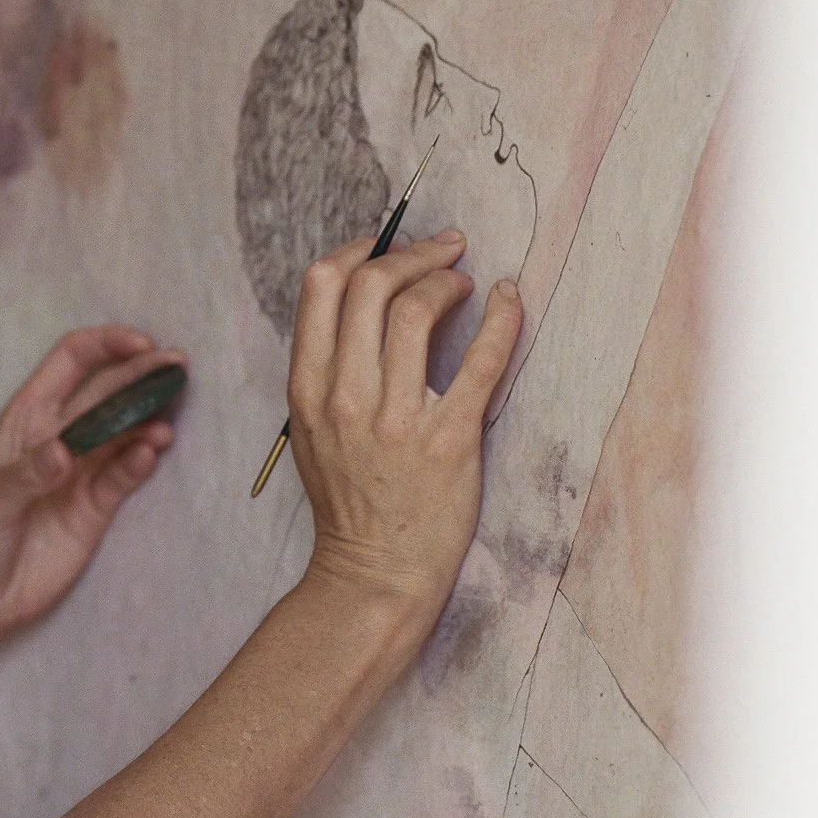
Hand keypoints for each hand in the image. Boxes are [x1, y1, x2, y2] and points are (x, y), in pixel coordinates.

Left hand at [0, 326, 183, 643]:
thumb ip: (27, 474)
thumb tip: (65, 450)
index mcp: (29, 417)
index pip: (72, 361)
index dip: (107, 344)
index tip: (142, 345)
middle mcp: (61, 434)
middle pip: (109, 391)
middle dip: (142, 374)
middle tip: (179, 366)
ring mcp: (83, 469)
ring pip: (125, 430)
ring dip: (150, 416)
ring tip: (173, 413)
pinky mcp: (98, 505)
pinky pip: (126, 474)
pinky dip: (143, 460)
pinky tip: (155, 451)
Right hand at [285, 230, 520, 624]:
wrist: (373, 573)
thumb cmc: (348, 502)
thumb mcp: (311, 430)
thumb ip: (327, 369)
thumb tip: (363, 304)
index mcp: (308, 387)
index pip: (323, 286)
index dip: (361, 249)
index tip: (388, 244)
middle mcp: (346, 395)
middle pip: (371, 285)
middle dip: (412, 253)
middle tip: (443, 251)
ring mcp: (397, 418)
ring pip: (417, 311)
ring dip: (448, 281)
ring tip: (465, 282)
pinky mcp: (448, 440)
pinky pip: (480, 362)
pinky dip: (501, 320)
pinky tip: (509, 302)